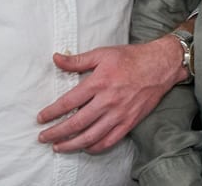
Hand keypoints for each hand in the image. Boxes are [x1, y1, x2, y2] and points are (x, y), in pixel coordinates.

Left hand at [36, 37, 182, 153]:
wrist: (160, 66)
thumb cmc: (131, 58)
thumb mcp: (102, 53)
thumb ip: (78, 60)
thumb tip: (56, 58)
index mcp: (99, 82)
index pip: (68, 102)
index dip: (52, 112)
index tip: (41, 118)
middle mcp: (107, 101)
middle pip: (76, 123)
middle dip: (56, 132)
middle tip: (43, 137)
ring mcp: (119, 114)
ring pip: (91, 136)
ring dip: (72, 144)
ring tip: (58, 147)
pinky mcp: (129, 122)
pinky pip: (109, 140)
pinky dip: (95, 147)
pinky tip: (85, 147)